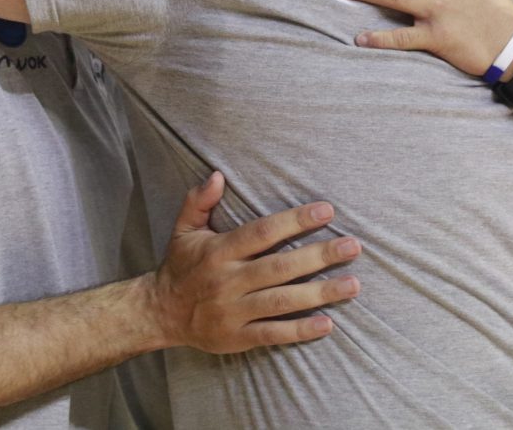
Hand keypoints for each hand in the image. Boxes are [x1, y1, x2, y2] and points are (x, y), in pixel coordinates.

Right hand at [149, 172, 361, 352]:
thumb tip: (217, 175)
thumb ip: (199, 201)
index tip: (326, 211)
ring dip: (320, 293)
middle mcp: (228, 281)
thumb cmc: (180, 266)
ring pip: (282, 301)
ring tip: (353, 284)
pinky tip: (327, 323)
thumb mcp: (184, 229)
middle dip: (319, 256)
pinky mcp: (236, 337)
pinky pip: (272, 333)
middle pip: (280, 267)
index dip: (295, 221)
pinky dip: (300, 330)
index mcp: (219, 251)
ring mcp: (233, 311)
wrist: (159, 313)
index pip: (263, 233)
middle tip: (352, 246)